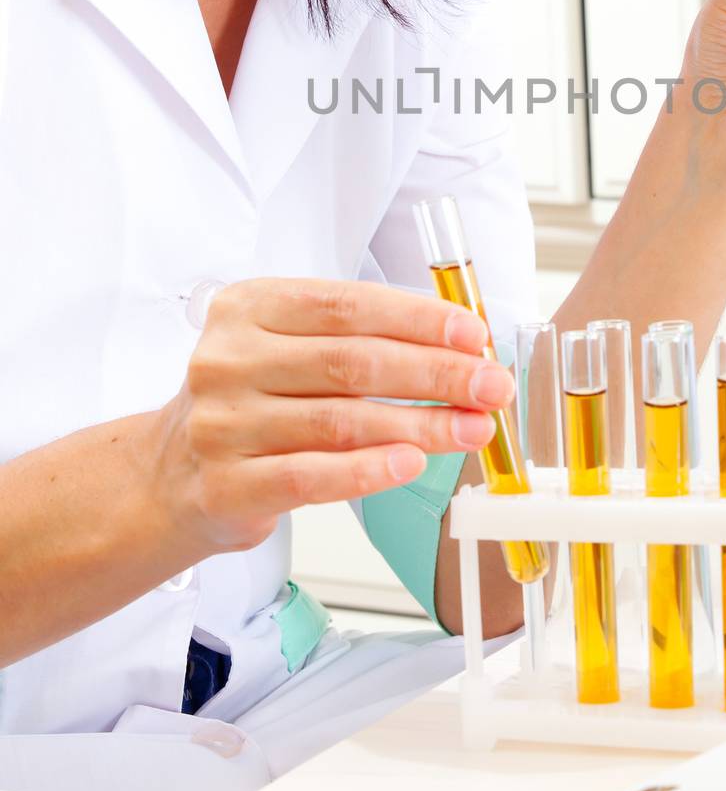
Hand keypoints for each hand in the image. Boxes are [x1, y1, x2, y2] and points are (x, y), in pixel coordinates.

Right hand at [150, 278, 510, 554]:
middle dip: (435, 374)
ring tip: (472, 429)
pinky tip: (412, 465)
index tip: (475, 337)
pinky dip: (368, 470)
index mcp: (250, 307)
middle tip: (491, 386)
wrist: (170, 475)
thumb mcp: (290, 348)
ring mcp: (224, 423)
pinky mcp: (227, 484)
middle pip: (352, 362)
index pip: (347, 305)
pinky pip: (312, 476)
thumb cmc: (255, 399)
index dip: (418, 319)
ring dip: (420, 426)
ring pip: (341, 421)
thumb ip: (361, 340)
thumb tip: (461, 351)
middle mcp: (230, 359)